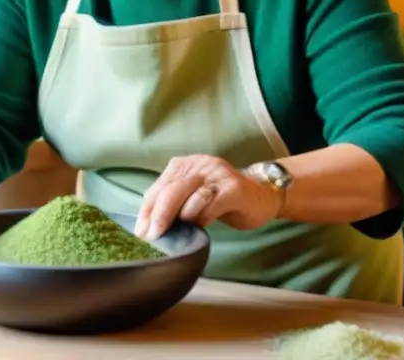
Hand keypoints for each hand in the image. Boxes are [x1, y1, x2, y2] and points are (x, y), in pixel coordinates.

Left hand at [134, 154, 279, 240]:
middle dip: (157, 216)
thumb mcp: (194, 198)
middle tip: (151, 238)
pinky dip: (200, 218)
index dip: (147, 211)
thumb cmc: (223, 200)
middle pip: (170, 190)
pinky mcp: (234, 188)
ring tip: (172, 236)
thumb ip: (174, 205)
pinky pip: (211, 203)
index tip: (140, 232)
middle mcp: (199, 164)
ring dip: (178, 219)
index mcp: (184, 165)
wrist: (263, 196)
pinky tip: (198, 229)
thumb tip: (149, 227)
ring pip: (189, 195)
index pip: (158, 188)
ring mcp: (217, 174)